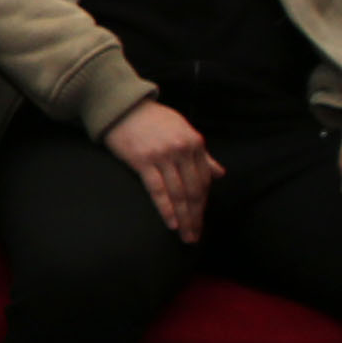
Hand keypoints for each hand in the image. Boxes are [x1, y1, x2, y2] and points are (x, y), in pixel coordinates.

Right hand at [104, 99, 221, 242]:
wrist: (122, 106)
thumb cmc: (152, 119)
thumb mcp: (182, 131)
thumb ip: (201, 154)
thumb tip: (219, 173)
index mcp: (194, 143)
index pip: (204, 180)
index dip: (203, 204)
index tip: (200, 220)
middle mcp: (182, 149)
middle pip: (194, 190)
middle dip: (196, 216)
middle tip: (195, 236)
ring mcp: (163, 155)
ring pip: (179, 193)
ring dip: (184, 218)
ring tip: (186, 236)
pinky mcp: (143, 160)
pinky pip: (158, 189)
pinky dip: (166, 209)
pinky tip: (172, 223)